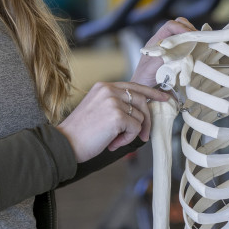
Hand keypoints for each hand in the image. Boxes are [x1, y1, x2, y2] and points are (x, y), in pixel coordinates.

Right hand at [56, 81, 170, 162]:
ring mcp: (113, 102)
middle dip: (146, 120)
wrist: (65, 143)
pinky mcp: (117, 116)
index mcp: (104, 87)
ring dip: (131, 133)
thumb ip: (115, 104)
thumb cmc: (80, 132)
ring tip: (113, 140)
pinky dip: (127, 140)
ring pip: (139, 117)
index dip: (151, 92)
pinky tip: (112, 143)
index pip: (134, 86)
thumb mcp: (97, 109)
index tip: (164, 97)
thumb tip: (140, 111)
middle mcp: (109, 90)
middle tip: (143, 135)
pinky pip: (135, 129)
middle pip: (141, 101)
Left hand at [130, 17, 196, 86]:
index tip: (190, 34)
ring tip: (199, 44)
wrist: (145, 92)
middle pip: (178, 26)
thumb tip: (171, 52)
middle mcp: (165, 43)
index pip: (169, 26)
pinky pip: (188, 48)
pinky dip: (195, 48)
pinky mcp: (179, 58)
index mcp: (156, 42)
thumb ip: (159, 59)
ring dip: (192, 38)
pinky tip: (198, 53)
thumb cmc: (143, 80)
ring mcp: (172, 50)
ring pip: (184, 36)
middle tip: (198, 38)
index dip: (180, 27)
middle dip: (189, 29)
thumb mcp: (149, 69)